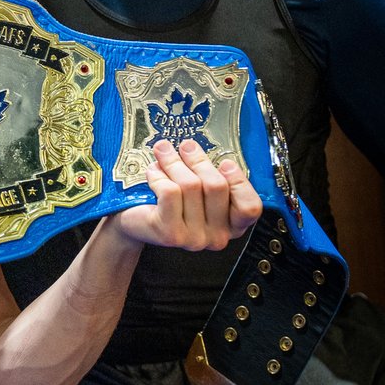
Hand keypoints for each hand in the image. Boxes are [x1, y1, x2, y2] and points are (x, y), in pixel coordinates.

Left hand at [115, 139, 261, 250]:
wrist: (134, 222)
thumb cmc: (169, 201)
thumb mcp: (197, 189)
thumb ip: (210, 175)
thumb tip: (203, 146)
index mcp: (231, 225)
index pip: (250, 207)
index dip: (239, 181)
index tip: (224, 162)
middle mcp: (216, 236)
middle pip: (217, 186)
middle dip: (198, 160)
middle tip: (186, 146)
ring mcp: (194, 238)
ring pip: (191, 185)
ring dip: (174, 162)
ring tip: (163, 152)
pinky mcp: (170, 233)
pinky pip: (170, 192)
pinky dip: (159, 175)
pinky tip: (153, 172)